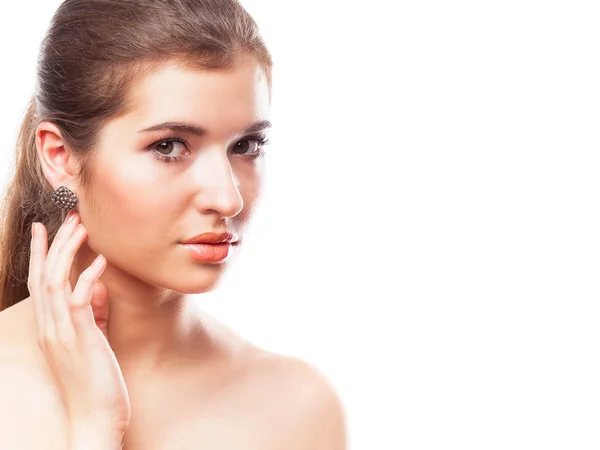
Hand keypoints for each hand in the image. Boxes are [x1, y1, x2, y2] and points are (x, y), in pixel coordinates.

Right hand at [28, 210, 130, 438]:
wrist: (95, 418)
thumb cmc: (95, 381)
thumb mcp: (88, 343)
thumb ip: (88, 317)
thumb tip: (96, 292)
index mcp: (48, 328)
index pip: (38, 283)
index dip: (40, 254)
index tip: (43, 228)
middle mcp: (49, 327)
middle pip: (44, 275)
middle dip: (55, 243)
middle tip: (69, 216)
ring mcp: (61, 333)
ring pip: (56, 281)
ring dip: (68, 252)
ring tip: (82, 227)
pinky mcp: (80, 338)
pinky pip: (79, 300)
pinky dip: (88, 277)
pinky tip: (102, 260)